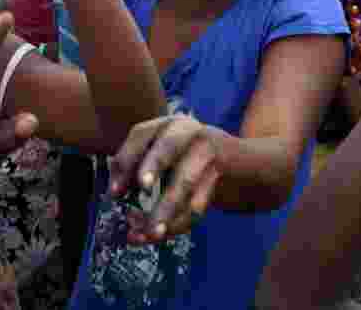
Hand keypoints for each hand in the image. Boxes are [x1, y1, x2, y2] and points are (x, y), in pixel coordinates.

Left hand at [107, 114, 221, 243]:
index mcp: (167, 125)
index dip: (126, 160)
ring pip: (185, 181)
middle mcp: (188, 131)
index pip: (141, 134)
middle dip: (153, 165)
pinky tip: (164, 234)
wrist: (245, 164)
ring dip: (166, 210)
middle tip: (142, 188)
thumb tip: (116, 193)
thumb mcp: (168, 156)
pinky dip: (180, 222)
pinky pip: (199, 202)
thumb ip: (140, 167)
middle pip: (167, 146)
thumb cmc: (194, 161)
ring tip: (150, 234)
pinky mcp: (224, 173)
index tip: (115, 191)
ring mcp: (209, 150)